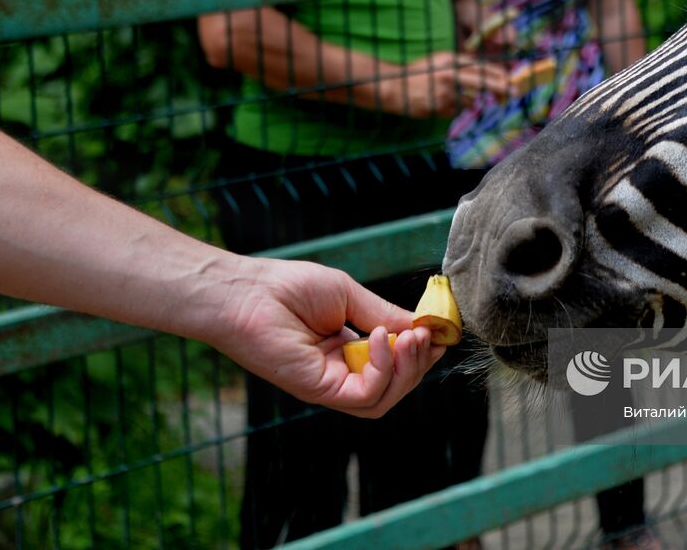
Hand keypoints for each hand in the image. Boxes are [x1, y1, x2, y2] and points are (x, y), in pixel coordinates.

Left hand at [207, 256, 443, 417]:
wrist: (247, 292)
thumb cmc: (289, 287)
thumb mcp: (350, 296)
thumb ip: (385, 314)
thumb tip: (423, 326)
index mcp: (347, 351)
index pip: (394, 365)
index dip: (419, 352)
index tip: (439, 331)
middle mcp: (340, 373)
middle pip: (395, 386)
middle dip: (419, 362)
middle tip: (427, 334)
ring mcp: (330, 385)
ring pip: (386, 398)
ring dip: (407, 369)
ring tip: (411, 337)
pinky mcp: (320, 391)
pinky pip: (367, 395)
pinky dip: (384, 369)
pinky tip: (381, 338)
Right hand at [377, 51, 509, 116]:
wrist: (393, 87)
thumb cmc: (420, 74)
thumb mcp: (440, 62)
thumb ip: (461, 67)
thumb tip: (487, 76)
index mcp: (449, 60)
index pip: (480, 66)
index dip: (498, 74)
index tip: (512, 80)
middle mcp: (449, 74)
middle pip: (482, 82)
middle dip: (501, 88)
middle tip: (514, 93)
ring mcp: (444, 92)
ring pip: (469, 102)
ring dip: (465, 102)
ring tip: (445, 96)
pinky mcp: (439, 107)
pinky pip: (455, 112)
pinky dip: (450, 110)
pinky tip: (436, 103)